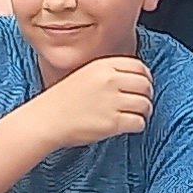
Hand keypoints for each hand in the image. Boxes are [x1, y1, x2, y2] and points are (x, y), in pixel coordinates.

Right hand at [22, 53, 153, 147]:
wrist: (46, 120)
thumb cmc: (62, 100)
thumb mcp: (85, 75)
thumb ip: (109, 73)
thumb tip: (135, 80)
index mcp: (103, 66)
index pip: (139, 67)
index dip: (144, 77)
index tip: (142, 86)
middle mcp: (109, 81)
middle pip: (145, 85)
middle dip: (146, 95)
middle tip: (140, 103)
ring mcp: (112, 102)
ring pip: (145, 104)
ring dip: (143, 111)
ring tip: (134, 115)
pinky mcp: (112, 122)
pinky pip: (139, 122)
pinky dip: (137, 125)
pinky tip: (127, 126)